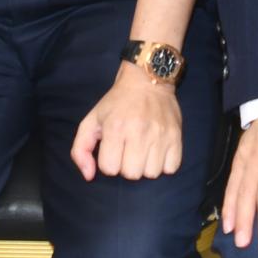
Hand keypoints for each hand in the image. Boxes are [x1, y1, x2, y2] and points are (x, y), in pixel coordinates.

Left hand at [70, 64, 183, 182]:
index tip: (113, 149)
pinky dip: (164, 164)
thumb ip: (81, 150)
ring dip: (145, 166)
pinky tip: (157, 151)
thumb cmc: (117, 103)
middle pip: (132, 175)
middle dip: (127, 166)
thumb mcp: (91, 120)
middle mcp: (139, 132)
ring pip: (152, 174)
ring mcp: (160, 135)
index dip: (108, 162)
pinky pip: (171, 168)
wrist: (148, 80)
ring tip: (143, 150)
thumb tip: (89, 176)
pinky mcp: (176, 137)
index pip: (109, 169)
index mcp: (115, 127)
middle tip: (128, 150)